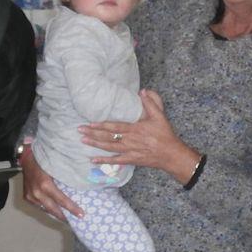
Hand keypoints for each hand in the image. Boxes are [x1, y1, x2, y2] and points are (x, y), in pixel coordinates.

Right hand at [20, 146, 82, 221]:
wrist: (25, 157)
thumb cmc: (43, 159)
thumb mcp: (55, 167)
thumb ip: (64, 178)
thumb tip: (78, 186)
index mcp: (45, 185)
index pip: (61, 200)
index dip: (72, 208)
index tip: (81, 215)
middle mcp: (37, 193)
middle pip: (53, 209)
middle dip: (65, 216)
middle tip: (76, 220)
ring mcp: (30, 196)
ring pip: (46, 209)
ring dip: (56, 213)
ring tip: (67, 217)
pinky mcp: (26, 197)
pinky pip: (39, 206)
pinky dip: (47, 208)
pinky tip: (55, 209)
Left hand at [79, 89, 200, 184]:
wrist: (171, 154)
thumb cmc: (165, 135)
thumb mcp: (160, 116)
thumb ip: (150, 103)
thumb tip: (142, 91)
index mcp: (135, 129)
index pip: (115, 127)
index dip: (102, 125)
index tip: (90, 123)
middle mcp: (130, 141)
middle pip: (108, 137)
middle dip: (93, 133)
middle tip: (80, 130)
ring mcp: (129, 151)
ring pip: (109, 148)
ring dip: (95, 144)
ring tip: (83, 140)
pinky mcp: (131, 160)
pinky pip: (115, 161)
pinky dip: (104, 161)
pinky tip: (93, 160)